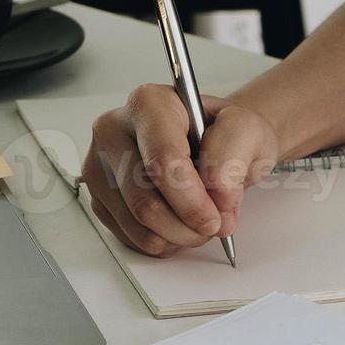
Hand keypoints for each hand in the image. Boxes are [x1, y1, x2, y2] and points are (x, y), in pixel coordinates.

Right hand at [82, 85, 278, 256]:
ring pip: (137, 224)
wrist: (210, 144)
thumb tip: (216, 194)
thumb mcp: (245, 130)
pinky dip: (163, 241)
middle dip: (187, 225)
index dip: (191, 200)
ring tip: (199, 222)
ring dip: (178, 236)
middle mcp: (114, 132)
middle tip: (215, 225)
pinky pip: (130, 237)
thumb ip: (233, 156)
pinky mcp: (99, 198)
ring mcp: (100, 167)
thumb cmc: (221, 133)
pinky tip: (178, 223)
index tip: (215, 219)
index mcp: (147, 104)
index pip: (162, 160)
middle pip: (144, 201)